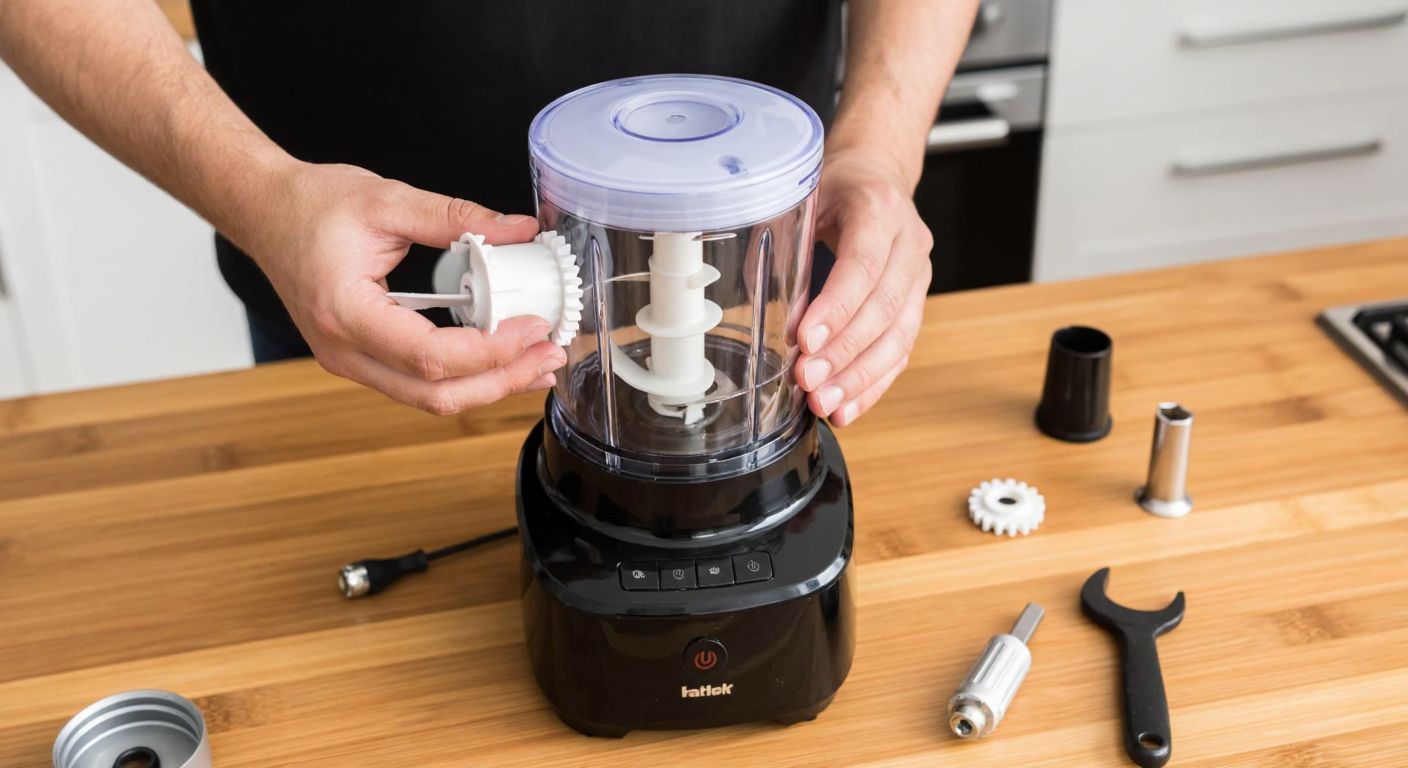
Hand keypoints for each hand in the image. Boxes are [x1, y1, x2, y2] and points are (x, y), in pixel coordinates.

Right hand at [234, 162, 566, 414]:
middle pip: (434, 395)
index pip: (430, 355)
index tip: (533, 327)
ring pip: (428, 400)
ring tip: (537, 364)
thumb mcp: (388, 199)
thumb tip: (519, 230)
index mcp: (345, 312)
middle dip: (501, 382)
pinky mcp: (361, 359)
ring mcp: (349, 362)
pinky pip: (418, 385)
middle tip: (549, 357)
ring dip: (488, 387)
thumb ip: (457, 216)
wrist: (262, 210)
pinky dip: (465, 378)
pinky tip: (501, 360)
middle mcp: (343, 351)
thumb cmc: (310, 204)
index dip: (491, 350)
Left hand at [794, 149, 931, 426]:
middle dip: (844, 353)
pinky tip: (847, 408)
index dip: (836, 308)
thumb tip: (760, 310)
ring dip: (859, 378)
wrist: (878, 174)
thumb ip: (779, 247)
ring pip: (899, 337)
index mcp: (877, 209)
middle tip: (808, 381)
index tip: (807, 341)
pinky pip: (901, 352)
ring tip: (824, 404)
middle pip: (883, 308)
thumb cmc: (834, 188)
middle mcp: (908, 243)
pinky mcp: (916, 303)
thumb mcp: (800, 199)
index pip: (862, 266)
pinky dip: (873, 385)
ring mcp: (918, 276)